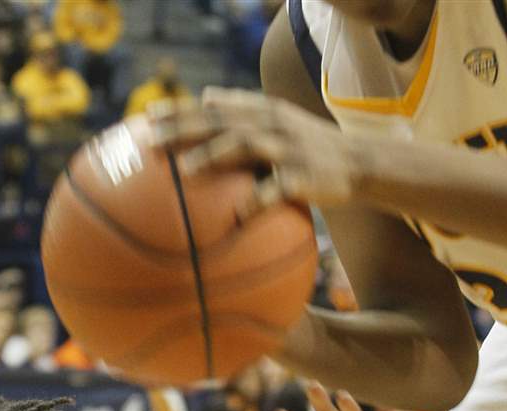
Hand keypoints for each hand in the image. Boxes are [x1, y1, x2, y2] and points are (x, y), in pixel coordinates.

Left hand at [148, 88, 359, 213]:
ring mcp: (288, 148)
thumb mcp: (278, 123)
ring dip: (214, 155)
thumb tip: (205, 98)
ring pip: (246, 145)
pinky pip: (276, 189)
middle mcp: (272, 123)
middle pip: (221, 122)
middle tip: (151, 143)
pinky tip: (237, 215)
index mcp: (262, 112)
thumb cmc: (310, 149)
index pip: (213, 107)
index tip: (146, 117)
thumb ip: (242, 112)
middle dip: (184, 129)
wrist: (359, 163)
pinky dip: (257, 200)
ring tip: (185, 171)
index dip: (180, 110)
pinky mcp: (304, 176)